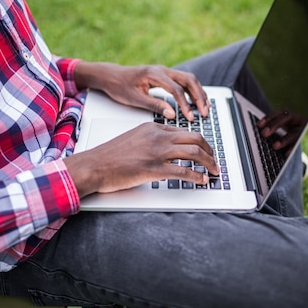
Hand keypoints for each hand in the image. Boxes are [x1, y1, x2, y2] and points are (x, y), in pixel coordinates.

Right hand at [64, 122, 218, 197]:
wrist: (93, 165)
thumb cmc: (109, 156)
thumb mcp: (133, 139)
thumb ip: (150, 141)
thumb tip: (166, 151)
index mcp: (152, 127)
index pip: (183, 131)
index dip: (199, 142)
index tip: (205, 151)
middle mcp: (157, 136)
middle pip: (194, 138)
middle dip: (210, 150)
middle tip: (215, 161)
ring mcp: (156, 152)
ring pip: (193, 152)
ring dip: (209, 163)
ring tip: (214, 171)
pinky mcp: (153, 169)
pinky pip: (183, 171)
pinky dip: (197, 176)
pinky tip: (202, 180)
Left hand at [74, 62, 209, 120]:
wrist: (111, 75)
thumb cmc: (120, 86)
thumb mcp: (134, 99)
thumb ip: (154, 105)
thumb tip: (172, 114)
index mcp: (154, 74)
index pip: (175, 89)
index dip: (184, 104)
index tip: (189, 117)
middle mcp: (162, 70)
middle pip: (189, 80)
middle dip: (199, 97)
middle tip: (205, 112)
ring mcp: (165, 72)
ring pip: (189, 79)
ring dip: (199, 93)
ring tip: (206, 109)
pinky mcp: (166, 76)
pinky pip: (185, 82)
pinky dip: (193, 91)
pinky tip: (198, 102)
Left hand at [256, 109, 306, 156]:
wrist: (303, 138)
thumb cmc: (288, 133)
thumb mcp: (282, 128)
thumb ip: (272, 128)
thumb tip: (258, 131)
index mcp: (290, 115)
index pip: (280, 113)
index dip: (269, 117)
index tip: (259, 125)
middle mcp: (298, 120)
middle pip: (286, 119)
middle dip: (274, 125)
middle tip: (264, 133)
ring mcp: (304, 130)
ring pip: (294, 133)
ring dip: (284, 139)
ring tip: (274, 146)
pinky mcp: (306, 140)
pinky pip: (299, 145)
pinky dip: (292, 149)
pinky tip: (286, 155)